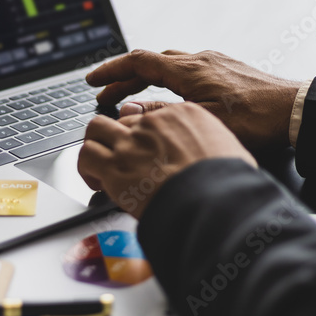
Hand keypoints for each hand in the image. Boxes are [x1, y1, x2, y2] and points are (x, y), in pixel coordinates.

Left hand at [77, 103, 255, 218]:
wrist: (216, 201)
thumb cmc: (228, 182)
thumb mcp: (230, 149)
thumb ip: (211, 142)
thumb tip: (209, 150)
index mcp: (184, 115)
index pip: (151, 114)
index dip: (144, 131)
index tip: (143, 144)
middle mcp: (154, 123)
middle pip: (122, 117)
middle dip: (118, 135)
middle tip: (120, 154)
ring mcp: (132, 142)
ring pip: (96, 128)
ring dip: (97, 144)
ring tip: (101, 163)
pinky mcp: (115, 166)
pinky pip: (86, 156)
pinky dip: (86, 168)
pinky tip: (96, 181)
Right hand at [86, 49, 301, 150]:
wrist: (296, 111)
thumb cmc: (256, 120)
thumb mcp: (201, 121)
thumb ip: (162, 113)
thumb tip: (130, 109)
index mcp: (189, 70)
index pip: (138, 62)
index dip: (111, 71)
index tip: (92, 82)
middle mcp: (200, 60)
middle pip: (151, 63)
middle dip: (124, 80)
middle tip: (105, 98)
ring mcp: (215, 62)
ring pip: (170, 65)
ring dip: (146, 80)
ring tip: (133, 99)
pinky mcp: (227, 70)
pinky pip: (188, 69)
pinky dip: (169, 80)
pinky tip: (172, 97)